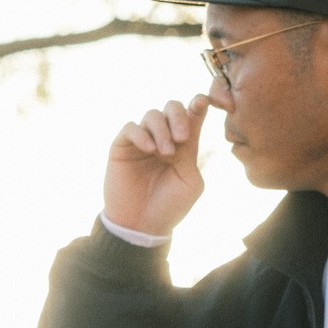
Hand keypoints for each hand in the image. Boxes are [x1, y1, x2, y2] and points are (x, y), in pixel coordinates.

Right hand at [103, 96, 209, 237]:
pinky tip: (150, 150)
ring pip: (152, 114)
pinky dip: (142, 134)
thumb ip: (191, 152)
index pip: (192, 116)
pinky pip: (131, 127)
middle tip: (183, 138)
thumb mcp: (189, 181)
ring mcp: (142, 141)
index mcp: (184, 146)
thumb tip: (190, 123)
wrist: (141, 226)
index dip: (199, 103)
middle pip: (172, 107)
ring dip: (162, 130)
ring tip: (165, 153)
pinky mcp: (122, 146)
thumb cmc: (169, 206)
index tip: (204, 101)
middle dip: (179, 117)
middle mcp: (164, 138)